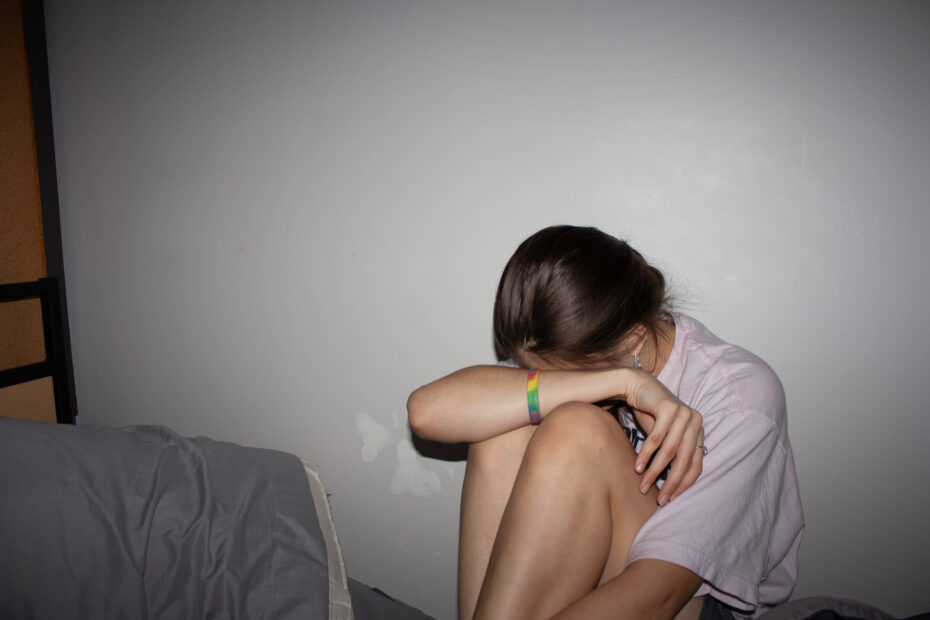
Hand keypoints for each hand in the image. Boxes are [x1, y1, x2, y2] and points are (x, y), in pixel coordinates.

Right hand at [624, 370, 704, 504]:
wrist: (638, 386)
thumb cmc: (651, 415)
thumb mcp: (666, 437)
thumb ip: (673, 456)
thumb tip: (673, 489)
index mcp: (699, 431)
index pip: (696, 464)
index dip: (684, 484)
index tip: (670, 499)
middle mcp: (696, 421)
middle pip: (685, 460)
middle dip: (671, 482)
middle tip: (659, 500)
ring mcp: (684, 413)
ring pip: (669, 451)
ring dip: (655, 471)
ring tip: (643, 485)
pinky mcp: (670, 407)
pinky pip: (657, 438)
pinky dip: (646, 455)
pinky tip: (637, 467)